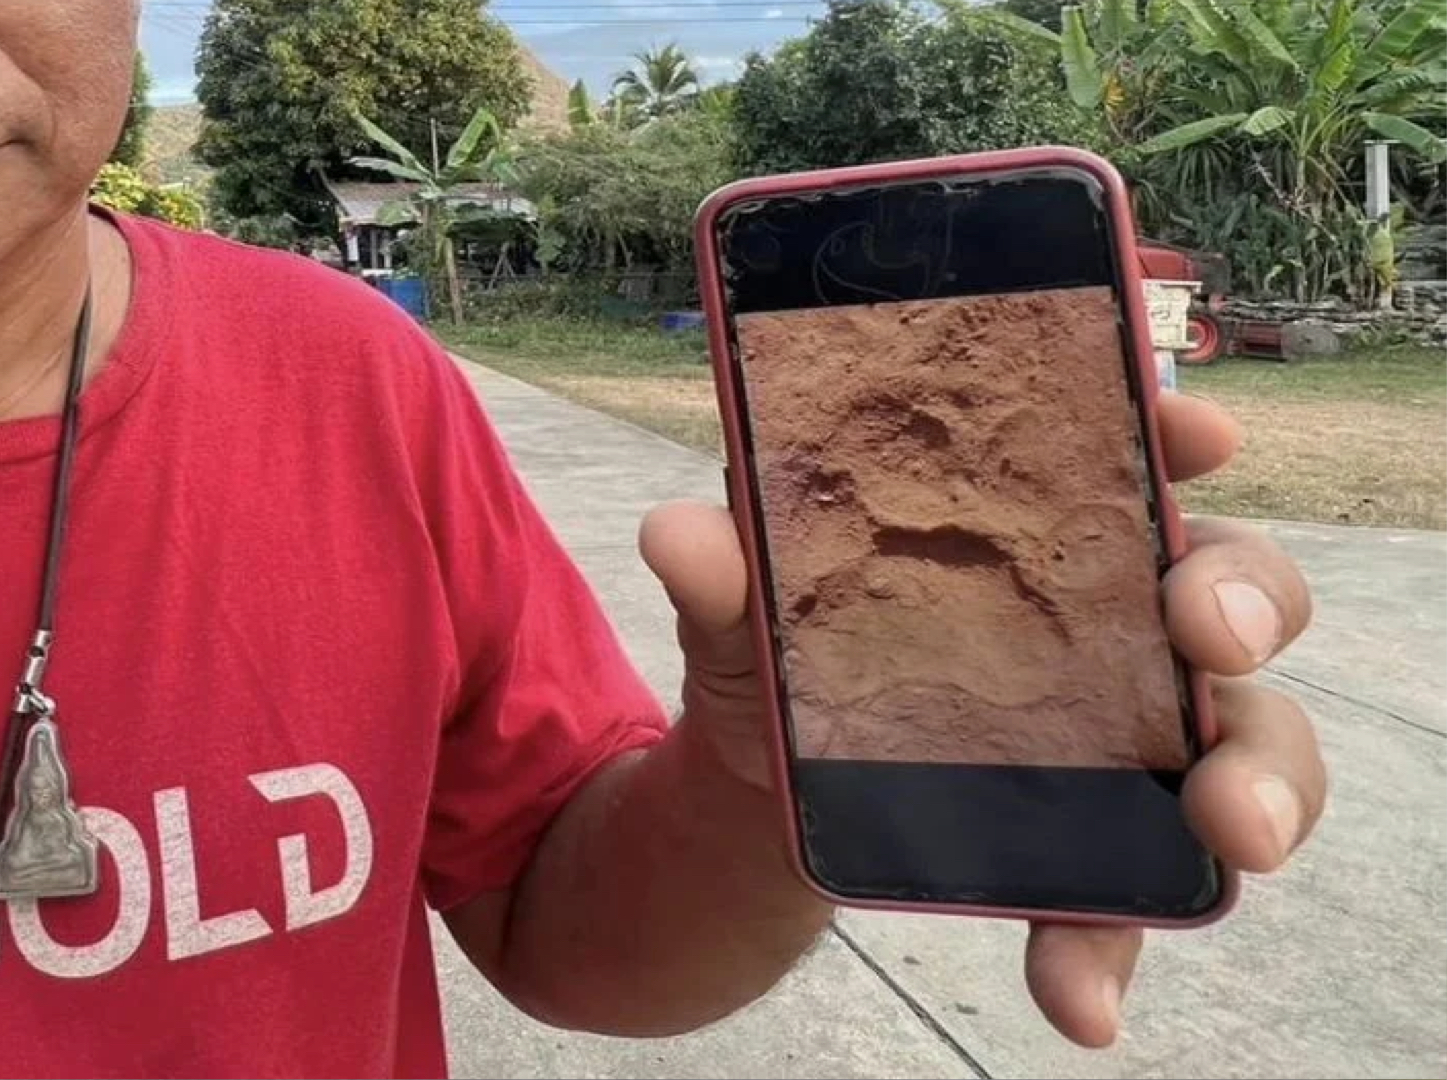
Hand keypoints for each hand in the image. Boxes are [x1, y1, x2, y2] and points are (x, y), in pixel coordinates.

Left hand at [637, 392, 1327, 1048]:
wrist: (763, 796)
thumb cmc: (793, 657)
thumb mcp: (748, 613)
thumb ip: (727, 573)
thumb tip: (678, 537)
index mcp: (1041, 530)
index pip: (1134, 459)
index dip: (1179, 436)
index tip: (1197, 431)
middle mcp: (1114, 624)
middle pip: (1234, 591)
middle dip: (1247, 603)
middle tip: (1213, 639)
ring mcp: (1129, 740)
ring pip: (1247, 746)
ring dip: (1259, 788)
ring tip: (1233, 836)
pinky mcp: (1098, 847)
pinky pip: (1139, 897)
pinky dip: (1113, 946)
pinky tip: (1079, 999)